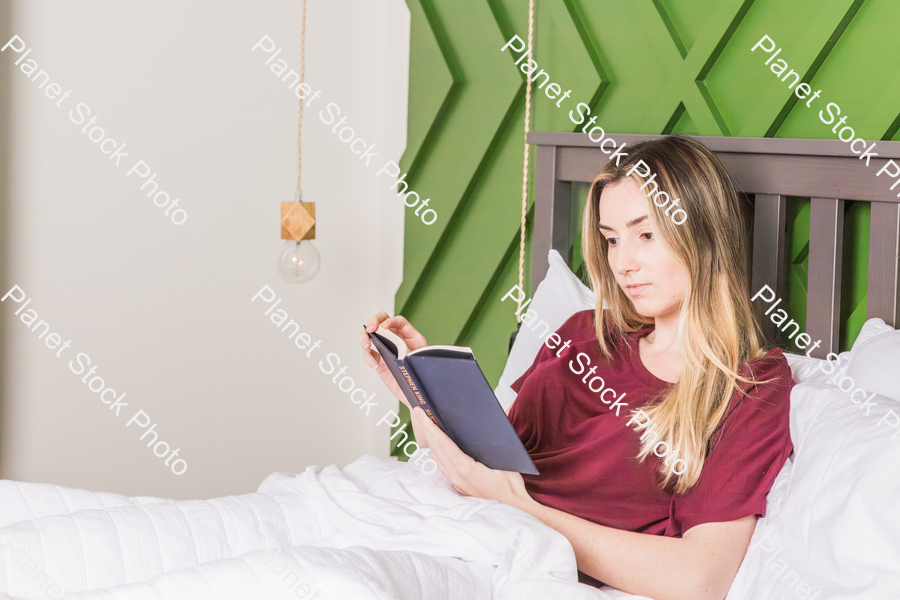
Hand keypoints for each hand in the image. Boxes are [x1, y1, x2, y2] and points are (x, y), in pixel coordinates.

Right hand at [358, 312, 427, 409]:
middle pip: (381, 321)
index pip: (399, 322)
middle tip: (370, 329)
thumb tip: (407, 353)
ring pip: (370, 335)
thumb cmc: (422, 371)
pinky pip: (369, 354)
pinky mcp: (378, 360)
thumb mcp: (423, 359)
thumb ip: (417, 353)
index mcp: (408, 334)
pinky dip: (368, 358)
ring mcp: (385, 348)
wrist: (417, 390)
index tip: (385, 326)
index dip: (391, 321)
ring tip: (366, 345)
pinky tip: (374, 364)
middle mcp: (395, 338)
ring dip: (364, 337)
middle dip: (373, 321)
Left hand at [411, 407, 534, 509]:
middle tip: (420, 412)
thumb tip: (481, 427)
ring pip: (437, 458)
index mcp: (467, 470)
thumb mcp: (504, 463)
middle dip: (427, 429)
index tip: (422, 414)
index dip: (432, 428)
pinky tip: (438, 444)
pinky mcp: (458, 486)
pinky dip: (437, 452)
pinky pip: (443, 466)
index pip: (444, 445)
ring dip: (430, 441)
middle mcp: (458, 478)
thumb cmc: (511, 487)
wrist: (513, 509)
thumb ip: (491, 448)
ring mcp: (457, 483)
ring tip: (427, 424)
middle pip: (436, 450)